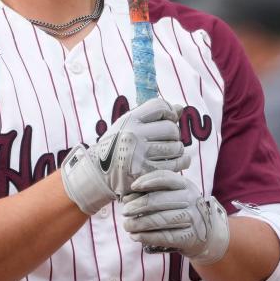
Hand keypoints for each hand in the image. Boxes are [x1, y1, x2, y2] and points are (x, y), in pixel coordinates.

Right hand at [60, 97, 190, 214]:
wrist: (98, 174)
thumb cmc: (117, 146)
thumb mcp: (128, 125)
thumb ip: (153, 115)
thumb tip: (180, 108)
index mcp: (129, 120)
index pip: (160, 107)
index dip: (169, 111)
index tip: (170, 119)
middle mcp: (133, 135)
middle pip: (171, 128)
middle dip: (174, 134)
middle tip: (167, 140)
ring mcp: (139, 155)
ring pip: (176, 147)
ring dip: (177, 149)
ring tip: (168, 152)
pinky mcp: (145, 173)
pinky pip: (175, 164)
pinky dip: (181, 162)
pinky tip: (177, 161)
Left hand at [122, 170, 229, 264]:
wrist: (207, 235)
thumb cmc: (183, 211)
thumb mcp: (176, 196)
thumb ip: (154, 192)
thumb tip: (127, 197)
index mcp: (185, 185)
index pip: (165, 178)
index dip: (147, 181)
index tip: (133, 187)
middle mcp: (191, 199)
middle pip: (158, 200)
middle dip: (137, 206)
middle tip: (125, 211)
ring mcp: (192, 218)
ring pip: (159, 220)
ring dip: (138, 223)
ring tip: (127, 226)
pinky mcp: (189, 237)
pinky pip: (164, 236)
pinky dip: (146, 237)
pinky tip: (136, 236)